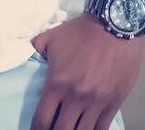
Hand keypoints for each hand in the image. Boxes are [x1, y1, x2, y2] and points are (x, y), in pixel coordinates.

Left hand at [29, 14, 140, 129]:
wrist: (113, 25)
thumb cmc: (80, 31)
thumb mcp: (50, 37)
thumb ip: (36, 50)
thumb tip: (30, 57)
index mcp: (56, 83)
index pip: (42, 119)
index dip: (36, 129)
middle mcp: (76, 96)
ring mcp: (97, 101)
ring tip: (70, 128)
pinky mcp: (114, 101)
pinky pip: (103, 127)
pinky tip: (89, 128)